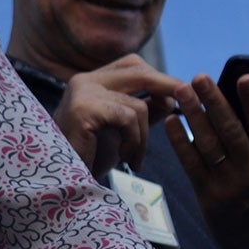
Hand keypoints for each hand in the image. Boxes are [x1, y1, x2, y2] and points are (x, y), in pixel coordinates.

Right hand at [49, 54, 181, 179]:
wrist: (62, 182)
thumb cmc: (89, 158)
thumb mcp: (122, 130)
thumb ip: (144, 111)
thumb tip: (173, 96)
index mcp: (91, 81)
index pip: (133, 65)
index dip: (160, 78)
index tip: (179, 97)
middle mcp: (84, 80)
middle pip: (138, 71)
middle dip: (167, 89)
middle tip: (186, 107)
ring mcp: (82, 92)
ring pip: (137, 104)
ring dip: (144, 136)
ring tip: (135, 157)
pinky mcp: (83, 109)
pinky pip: (128, 118)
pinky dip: (134, 141)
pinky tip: (126, 158)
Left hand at [164, 73, 248, 248]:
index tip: (243, 76)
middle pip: (231, 130)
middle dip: (214, 101)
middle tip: (199, 78)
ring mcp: (230, 185)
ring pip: (209, 145)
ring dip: (193, 116)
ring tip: (181, 92)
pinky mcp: (209, 196)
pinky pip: (191, 165)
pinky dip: (180, 142)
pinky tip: (172, 123)